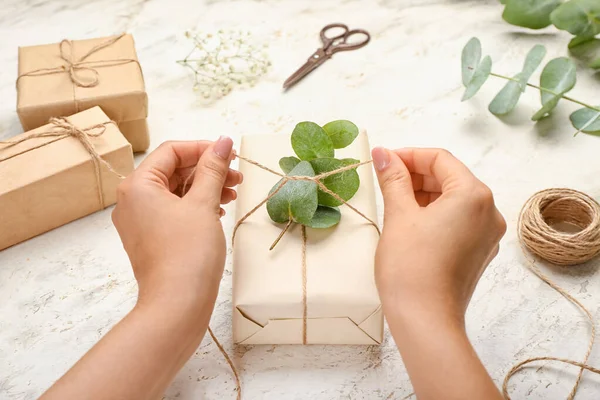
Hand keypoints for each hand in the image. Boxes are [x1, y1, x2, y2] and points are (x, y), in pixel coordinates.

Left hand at [112, 137, 242, 307]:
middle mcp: (132, 200)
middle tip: (237, 177)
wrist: (177, 305)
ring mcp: (139, 222)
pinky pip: (172, 211)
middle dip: (207, 170)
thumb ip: (214, 169)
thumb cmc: (188, 253)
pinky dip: (196, 206)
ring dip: (205, 188)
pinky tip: (218, 212)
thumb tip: (224, 141)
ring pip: (175, 191)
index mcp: (138, 186)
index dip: (204, 149)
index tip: (231, 155)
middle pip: (173, 170)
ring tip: (232, 195)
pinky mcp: (150, 239)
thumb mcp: (204, 204)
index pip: (172, 152)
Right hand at [371, 147, 505, 326]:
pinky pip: (458, 221)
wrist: (425, 320)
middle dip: (415, 175)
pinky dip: (435, 214)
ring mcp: (487, 235)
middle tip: (384, 179)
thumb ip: (393, 179)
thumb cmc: (410, 267)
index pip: (440, 160)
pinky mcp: (479, 253)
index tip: (383, 160)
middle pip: (450, 178)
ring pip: (453, 200)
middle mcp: (488, 212)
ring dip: (424, 195)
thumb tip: (383, 153)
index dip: (408, 155)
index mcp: (474, 196)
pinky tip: (410, 222)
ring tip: (393, 201)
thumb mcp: (398, 215)